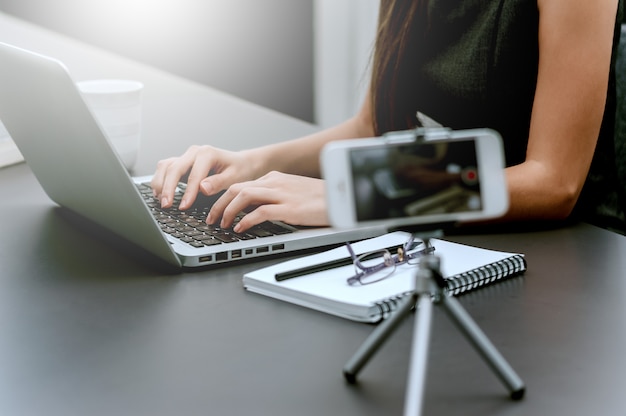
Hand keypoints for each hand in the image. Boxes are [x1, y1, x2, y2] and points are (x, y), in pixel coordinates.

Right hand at [151, 145, 258, 210]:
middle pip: (174, 168)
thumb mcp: (235, 177)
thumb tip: (202, 188)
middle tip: (166, 205)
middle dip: (168, 188)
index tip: (183, 207)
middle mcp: (194, 152)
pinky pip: (166, 169)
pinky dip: (160, 180)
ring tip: (161, 201)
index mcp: (207, 153)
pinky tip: (159, 194)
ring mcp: (186, 156)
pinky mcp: (182, 162)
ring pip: (166, 166)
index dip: (187, 192)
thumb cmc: (240, 170)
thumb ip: (219, 182)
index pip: (193, 175)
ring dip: (160, 183)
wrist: (241, 163)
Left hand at [207, 171, 328, 232]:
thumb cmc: (320, 199)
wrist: (342, 198)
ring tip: (222, 224)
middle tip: (211, 219)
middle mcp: (274, 183)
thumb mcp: (293, 192)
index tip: (216, 210)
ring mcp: (281, 194)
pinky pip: (259, 212)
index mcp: (274, 178)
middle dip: (219, 204)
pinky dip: (245, 221)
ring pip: (243, 196)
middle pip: (236, 188)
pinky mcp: (289, 208)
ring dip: (227, 211)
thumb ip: (274, 197)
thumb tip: (254, 209)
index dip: (224, 198)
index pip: (241, 184)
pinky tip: (240, 229)